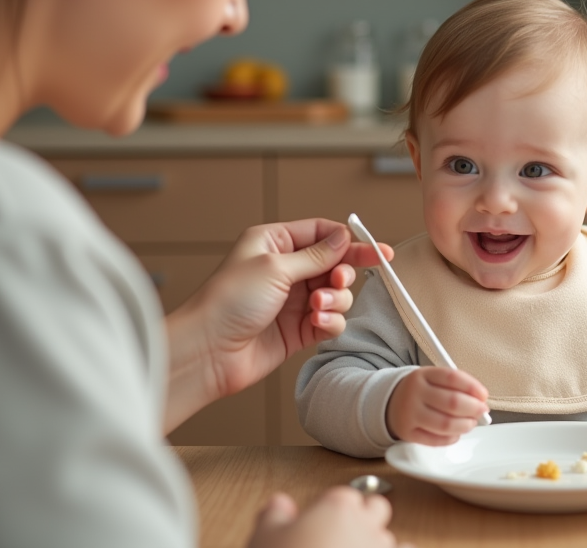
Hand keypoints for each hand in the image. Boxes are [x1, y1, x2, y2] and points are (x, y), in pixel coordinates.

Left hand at [164, 219, 390, 430]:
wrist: (208, 352)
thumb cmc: (227, 302)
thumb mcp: (275, 267)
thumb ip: (316, 255)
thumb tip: (344, 237)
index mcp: (275, 243)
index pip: (323, 233)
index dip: (351, 241)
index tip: (378, 251)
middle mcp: (286, 269)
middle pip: (335, 264)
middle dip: (343, 274)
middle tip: (338, 282)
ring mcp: (293, 301)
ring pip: (337, 295)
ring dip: (335, 300)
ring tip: (316, 307)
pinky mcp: (298, 330)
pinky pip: (331, 321)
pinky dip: (330, 322)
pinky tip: (317, 323)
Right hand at [247, 488, 404, 547]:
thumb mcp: (264, 536)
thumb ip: (274, 515)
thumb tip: (279, 505)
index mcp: (337, 508)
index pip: (342, 495)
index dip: (329, 508)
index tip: (318, 520)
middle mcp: (365, 525)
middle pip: (375, 507)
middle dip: (363, 516)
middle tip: (341, 533)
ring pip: (387, 536)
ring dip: (375, 541)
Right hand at [386, 367, 488, 445]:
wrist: (391, 403)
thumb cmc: (421, 391)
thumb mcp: (433, 380)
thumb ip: (456, 386)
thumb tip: (481, 400)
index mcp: (422, 375)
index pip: (452, 378)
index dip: (472, 387)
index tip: (484, 395)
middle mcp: (414, 393)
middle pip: (451, 402)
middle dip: (473, 408)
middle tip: (482, 411)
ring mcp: (409, 414)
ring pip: (445, 424)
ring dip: (465, 425)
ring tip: (471, 423)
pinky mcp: (408, 433)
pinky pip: (436, 440)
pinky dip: (452, 438)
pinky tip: (456, 433)